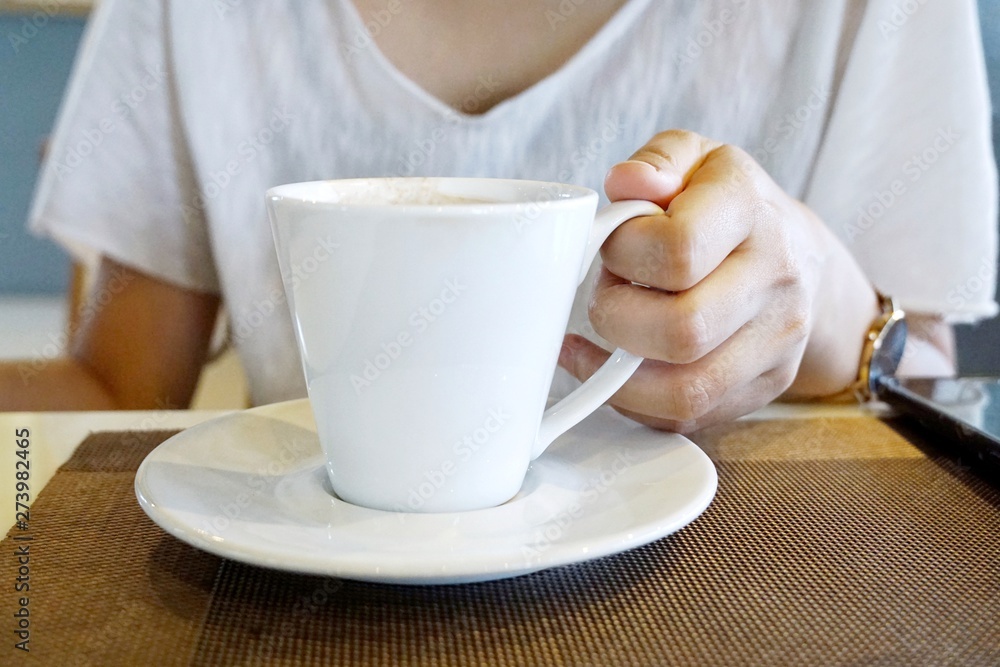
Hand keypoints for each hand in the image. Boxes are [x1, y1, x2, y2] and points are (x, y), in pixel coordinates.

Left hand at [558, 130, 877, 432]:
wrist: (800, 257)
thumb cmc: (730, 208)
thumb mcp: (697, 159)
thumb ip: (657, 161)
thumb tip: (625, 183)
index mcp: (751, 211)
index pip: (677, 250)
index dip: (622, 254)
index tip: (613, 246)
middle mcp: (776, 278)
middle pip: (681, 329)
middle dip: (617, 317)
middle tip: (608, 294)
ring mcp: (778, 340)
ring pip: (687, 389)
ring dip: (621, 371)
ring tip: (605, 338)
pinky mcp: (766, 385)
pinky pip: (689, 415)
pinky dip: (636, 401)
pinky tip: (613, 369)